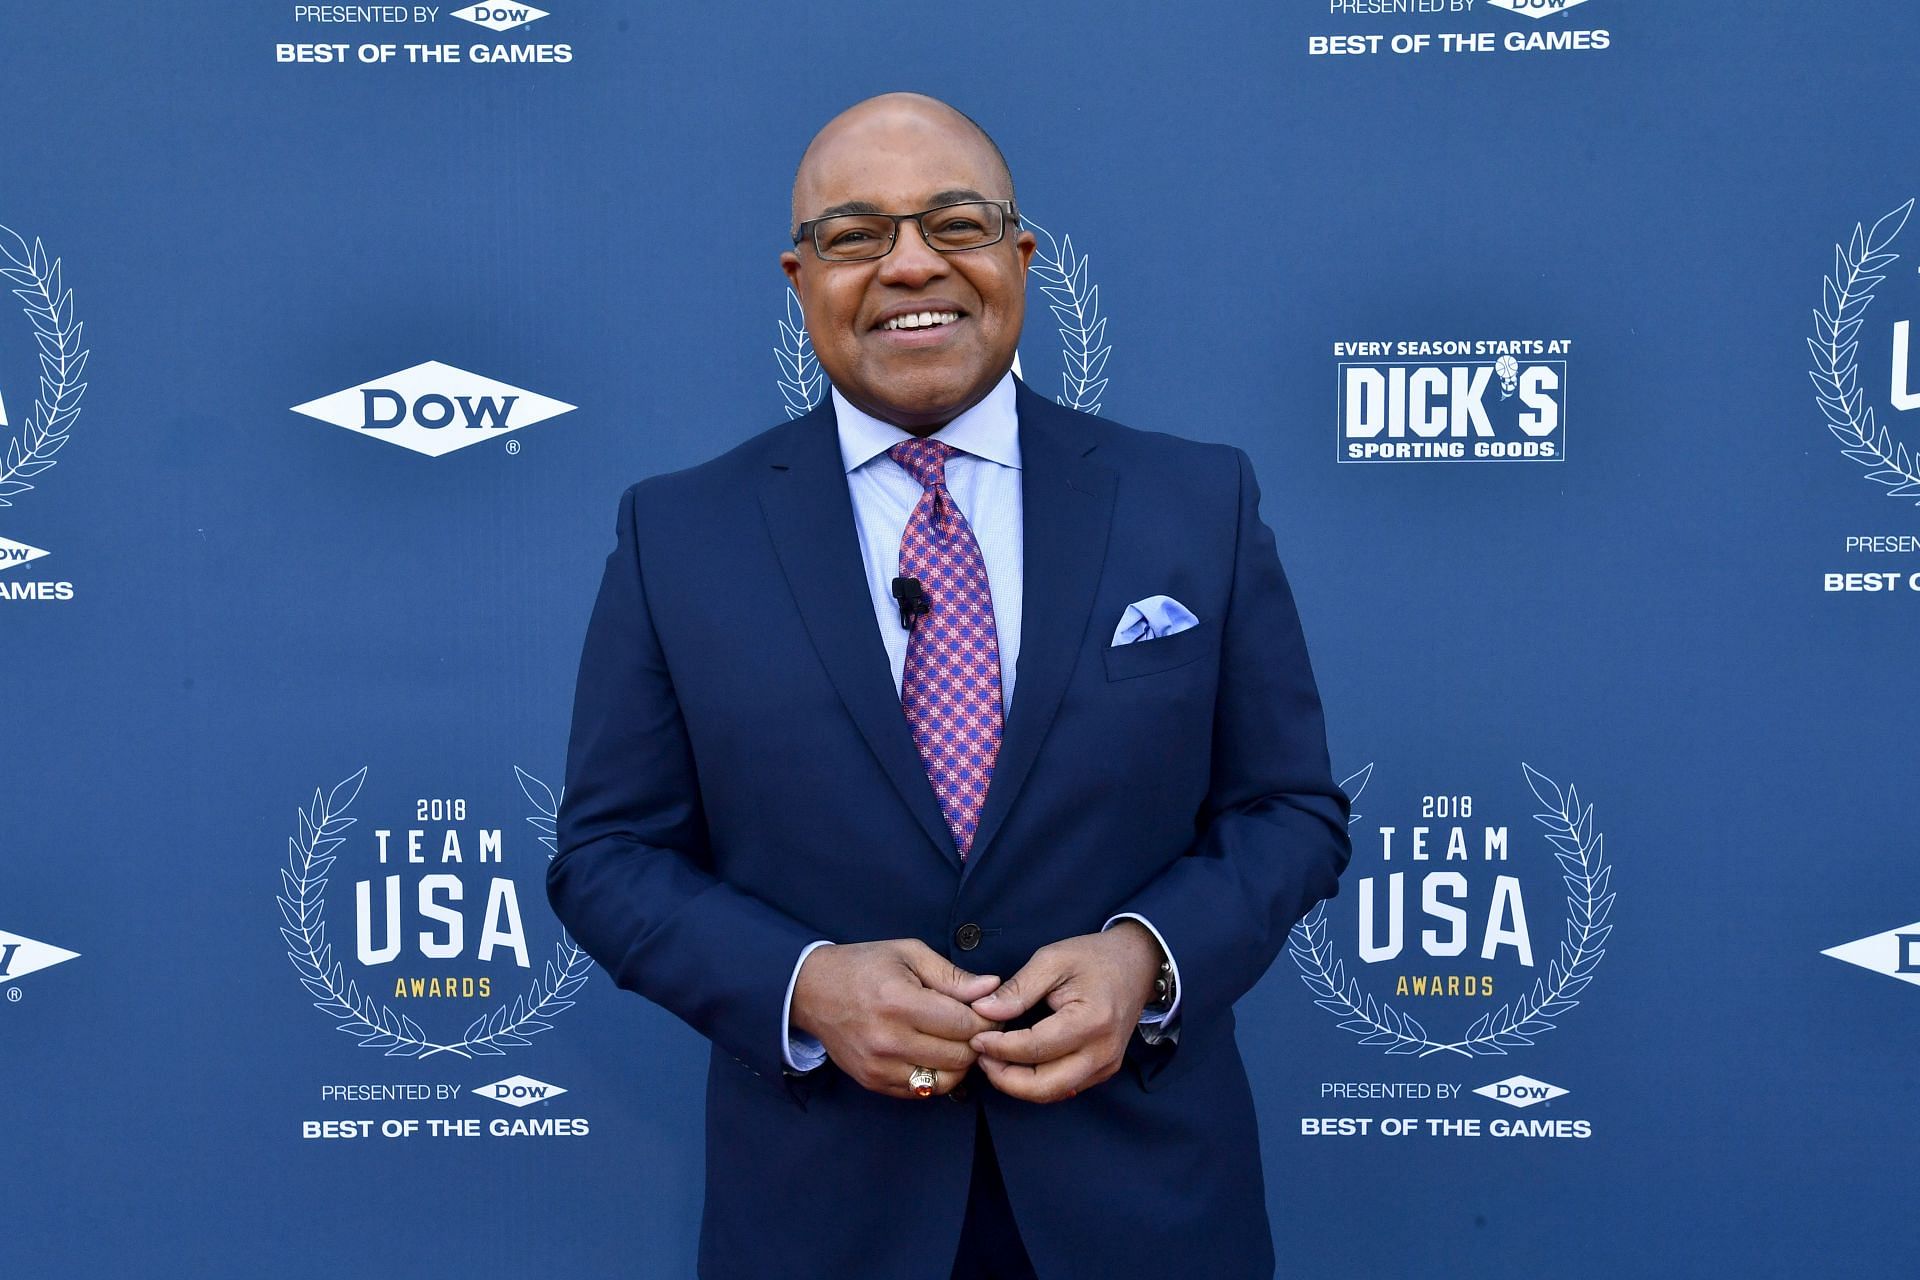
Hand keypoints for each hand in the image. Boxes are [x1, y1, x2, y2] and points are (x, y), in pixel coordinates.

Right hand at [790, 938, 1001, 1098]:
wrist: (811, 991)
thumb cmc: (864, 966)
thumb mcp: (908, 954)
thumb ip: (952, 975)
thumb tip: (993, 988)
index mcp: (899, 1001)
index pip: (964, 1024)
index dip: (987, 1020)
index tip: (990, 1012)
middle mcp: (889, 1040)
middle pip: (959, 1056)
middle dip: (977, 1042)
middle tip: (975, 1027)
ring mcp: (879, 1066)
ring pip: (945, 1081)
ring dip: (959, 1064)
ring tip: (954, 1041)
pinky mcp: (873, 1082)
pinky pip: (922, 1092)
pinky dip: (936, 1077)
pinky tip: (932, 1054)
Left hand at [965, 921, 1162, 1102]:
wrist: (1137, 964)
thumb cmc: (1094, 957)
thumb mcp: (1052, 960)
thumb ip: (1018, 989)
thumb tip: (983, 1011)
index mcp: (1091, 1021)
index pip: (1034, 1048)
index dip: (999, 1048)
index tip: (976, 1037)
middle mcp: (1102, 1052)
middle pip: (1044, 1086)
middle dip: (1005, 1079)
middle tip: (981, 1057)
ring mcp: (1106, 1066)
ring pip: (1053, 1093)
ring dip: (1018, 1084)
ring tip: (994, 1060)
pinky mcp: (1104, 1071)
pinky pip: (1064, 1088)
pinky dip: (1036, 1083)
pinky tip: (1016, 1063)